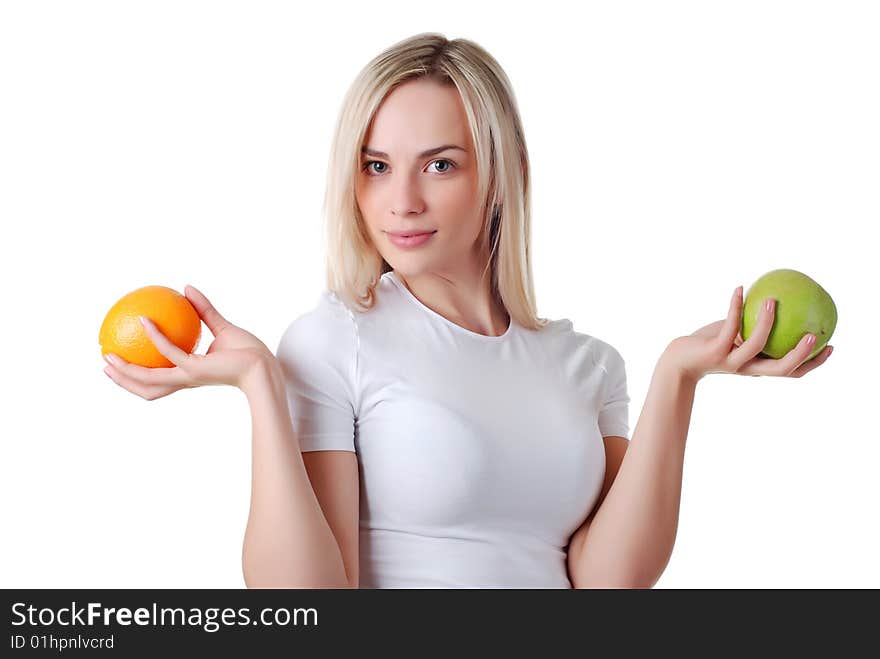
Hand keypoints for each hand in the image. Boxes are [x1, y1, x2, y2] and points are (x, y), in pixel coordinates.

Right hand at [103, 285, 275, 399]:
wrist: (264, 366)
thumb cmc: (248, 352)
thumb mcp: (222, 328)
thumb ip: (204, 310)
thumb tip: (187, 288)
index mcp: (189, 374)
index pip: (158, 380)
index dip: (138, 375)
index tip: (121, 361)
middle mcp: (185, 379)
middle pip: (146, 388)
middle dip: (123, 380)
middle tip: (105, 363)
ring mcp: (189, 376)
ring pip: (148, 380)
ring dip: (126, 370)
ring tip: (108, 356)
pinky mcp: (196, 368)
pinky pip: (169, 351)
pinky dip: (155, 336)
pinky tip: (145, 320)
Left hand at [663, 286, 833, 383]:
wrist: (679, 360)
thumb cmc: (711, 344)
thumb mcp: (736, 334)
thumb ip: (754, 324)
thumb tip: (778, 300)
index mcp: (758, 366)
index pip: (791, 371)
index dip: (813, 363)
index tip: (831, 346)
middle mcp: (748, 368)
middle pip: (781, 368)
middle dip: (800, 354)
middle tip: (815, 334)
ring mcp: (731, 361)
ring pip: (755, 345)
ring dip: (765, 322)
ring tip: (772, 300)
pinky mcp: (714, 351)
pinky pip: (729, 326)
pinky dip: (734, 306)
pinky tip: (738, 288)